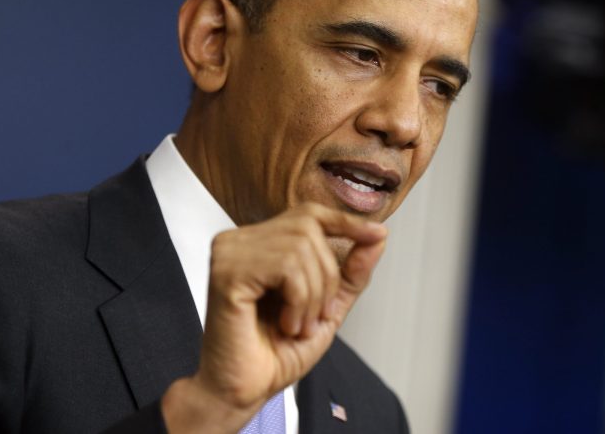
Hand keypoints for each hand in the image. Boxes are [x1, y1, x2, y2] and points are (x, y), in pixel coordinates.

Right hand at [161, 202, 386, 432]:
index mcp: (259, 244)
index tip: (377, 233)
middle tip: (314, 316)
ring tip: (296, 324)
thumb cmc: (275, 353)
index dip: (345, 221)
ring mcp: (230, 253)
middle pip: (309, 228)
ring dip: (312, 296)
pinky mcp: (226, 271)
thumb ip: (350, 273)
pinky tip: (284, 323)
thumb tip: (378, 237)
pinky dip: (298, 301)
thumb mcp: (327, 308)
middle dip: (326, 277)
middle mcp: (240, 241)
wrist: (245, 391)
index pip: (308, 214)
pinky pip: (286, 267)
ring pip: (301, 246)